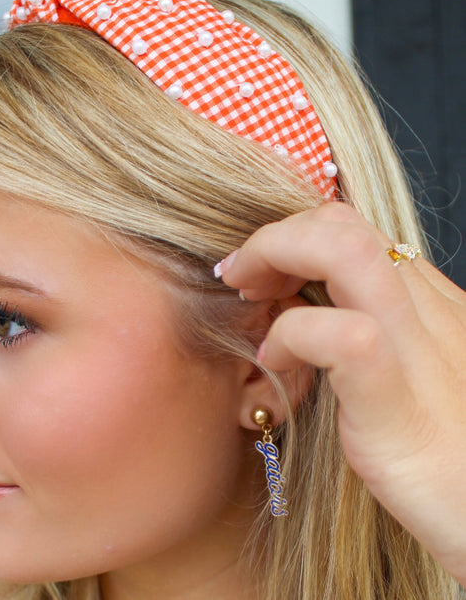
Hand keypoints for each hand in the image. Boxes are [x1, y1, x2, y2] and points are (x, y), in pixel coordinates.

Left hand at [218, 202, 465, 585]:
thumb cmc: (446, 461)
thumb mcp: (411, 380)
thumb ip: (373, 337)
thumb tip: (306, 316)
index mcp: (430, 306)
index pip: (354, 231)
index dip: (296, 235)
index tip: (258, 270)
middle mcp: (430, 314)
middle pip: (344, 223)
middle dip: (277, 232)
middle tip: (239, 274)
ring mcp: (419, 352)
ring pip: (347, 250)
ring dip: (277, 254)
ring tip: (246, 292)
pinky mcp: (400, 406)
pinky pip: (343, 336)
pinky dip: (293, 333)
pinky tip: (274, 359)